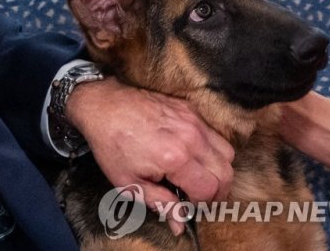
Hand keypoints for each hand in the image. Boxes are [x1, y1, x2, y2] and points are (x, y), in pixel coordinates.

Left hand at [66, 78, 234, 235]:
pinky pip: (214, 133)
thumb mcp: (129, 182)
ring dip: (218, 169)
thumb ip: (160, 203)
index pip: (209, 190)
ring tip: (198, 176)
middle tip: (198, 195)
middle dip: (216, 191)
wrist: (103, 106)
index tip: (188, 204)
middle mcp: (190, 138)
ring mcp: (193, 120)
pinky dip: (211, 148)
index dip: (201, 203)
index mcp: (175, 158)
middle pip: (226, 172)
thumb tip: (180, 224)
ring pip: (226, 152)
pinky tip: (192, 155)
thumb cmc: (112, 145)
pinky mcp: (190, 109)